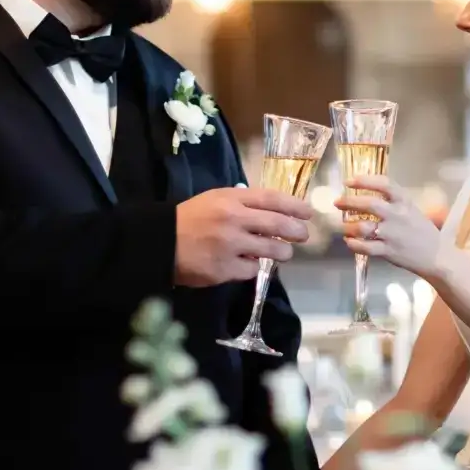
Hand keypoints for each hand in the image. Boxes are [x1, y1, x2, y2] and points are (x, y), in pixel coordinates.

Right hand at [174, 186, 313, 286]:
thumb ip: (243, 203)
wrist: (161, 242)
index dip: (294, 206)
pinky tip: (248, 264)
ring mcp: (231, 245)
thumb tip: (274, 212)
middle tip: (303, 235)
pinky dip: (254, 267)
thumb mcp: (216, 199)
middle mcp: (234, 220)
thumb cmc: (191, 218)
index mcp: (232, 199)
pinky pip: (252, 270)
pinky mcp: (225, 269)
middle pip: (278, 225)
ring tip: (282, 253)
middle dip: (296, 231)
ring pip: (271, 250)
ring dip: (282, 252)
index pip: (272, 199)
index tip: (307, 213)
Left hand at [336, 176, 447, 280]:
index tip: (349, 181)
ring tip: (344, 227)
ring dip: (349, 226)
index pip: (384, 184)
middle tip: (338, 202)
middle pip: (369, 204)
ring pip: (363, 227)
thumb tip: (368, 192)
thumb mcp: (411, 209)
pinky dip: (354, 244)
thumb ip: (393, 201)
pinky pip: (366, 247)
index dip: (364, 180)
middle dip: (349, 202)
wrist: (437, 256)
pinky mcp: (389, 251)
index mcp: (405, 202)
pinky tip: (349, 242)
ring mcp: (392, 234)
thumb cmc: (422, 231)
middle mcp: (398, 215)